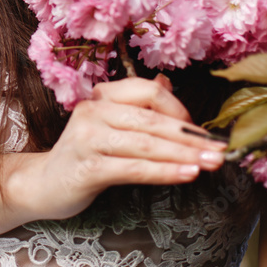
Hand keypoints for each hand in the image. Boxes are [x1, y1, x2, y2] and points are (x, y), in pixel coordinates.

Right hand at [30, 74, 226, 220]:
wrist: (44, 184)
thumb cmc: (85, 155)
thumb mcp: (111, 126)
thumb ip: (137, 105)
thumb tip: (167, 82)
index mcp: (102, 96)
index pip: (149, 92)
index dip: (180, 109)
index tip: (201, 132)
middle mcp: (93, 110)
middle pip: (152, 118)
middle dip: (192, 135)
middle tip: (221, 150)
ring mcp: (88, 138)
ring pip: (147, 143)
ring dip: (185, 154)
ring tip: (212, 163)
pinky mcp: (87, 167)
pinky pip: (135, 168)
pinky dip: (165, 171)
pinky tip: (188, 174)